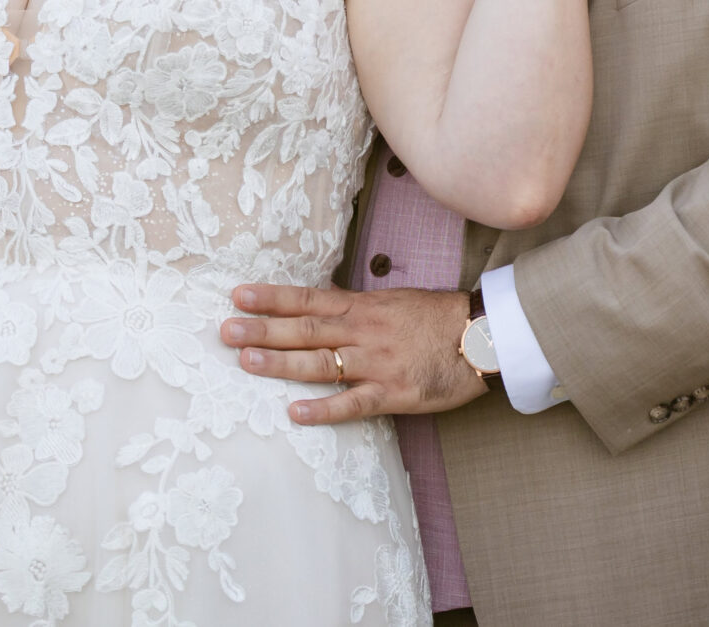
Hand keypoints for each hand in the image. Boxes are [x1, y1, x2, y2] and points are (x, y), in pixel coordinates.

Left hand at [221, 284, 484, 425]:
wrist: (483, 337)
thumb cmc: (438, 319)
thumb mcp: (394, 302)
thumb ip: (357, 308)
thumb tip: (321, 308)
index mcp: (363, 307)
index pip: (309, 299)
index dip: (273, 298)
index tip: (238, 295)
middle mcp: (364, 332)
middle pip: (305, 329)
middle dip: (263, 330)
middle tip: (226, 330)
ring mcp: (376, 363)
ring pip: (321, 363)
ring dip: (282, 363)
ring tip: (247, 362)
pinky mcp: (393, 393)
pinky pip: (353, 403)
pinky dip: (324, 409)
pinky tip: (295, 413)